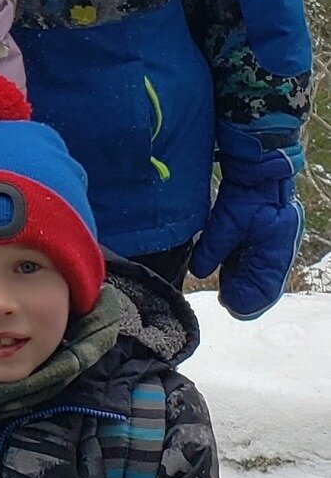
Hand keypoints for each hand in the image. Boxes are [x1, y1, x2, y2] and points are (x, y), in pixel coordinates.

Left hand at [189, 148, 304, 319]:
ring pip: (260, 276)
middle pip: (264, 286)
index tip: (229, 307)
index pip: (264, 290)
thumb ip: (212, 248)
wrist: (263, 171)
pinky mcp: (269, 239)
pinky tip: (230, 273)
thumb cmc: (248, 194)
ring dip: (244, 284)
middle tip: (226, 303)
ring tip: (226, 293)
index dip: (247, 303)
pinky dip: (245, 271)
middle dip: (245, 297)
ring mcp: (275, 247)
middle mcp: (279, 254)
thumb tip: (199, 272)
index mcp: (274, 253)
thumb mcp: (227, 220)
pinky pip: (258, 263)